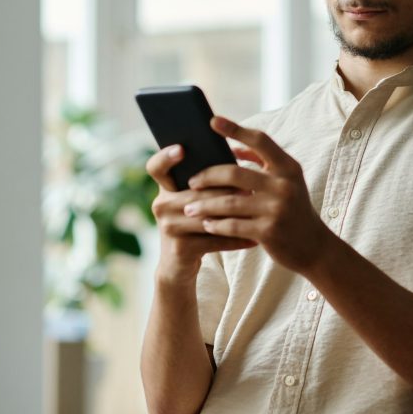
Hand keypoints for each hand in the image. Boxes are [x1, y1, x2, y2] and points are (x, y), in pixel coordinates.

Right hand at [146, 143, 258, 284]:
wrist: (179, 264)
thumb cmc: (196, 223)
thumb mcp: (197, 201)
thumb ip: (209, 180)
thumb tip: (240, 152)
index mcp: (166, 188)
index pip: (156, 167)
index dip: (165, 157)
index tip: (182, 149)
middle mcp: (162, 204)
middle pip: (196, 193)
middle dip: (224, 192)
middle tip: (250, 189)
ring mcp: (168, 227)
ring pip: (206, 216)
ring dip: (233, 215)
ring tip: (256, 211)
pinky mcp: (180, 248)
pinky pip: (213, 240)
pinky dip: (235, 240)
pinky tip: (254, 239)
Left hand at [181, 116, 329, 274]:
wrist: (314, 246)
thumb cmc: (294, 210)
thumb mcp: (288, 182)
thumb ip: (264, 163)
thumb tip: (233, 148)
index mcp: (289, 168)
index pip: (260, 141)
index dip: (236, 129)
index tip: (213, 121)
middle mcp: (284, 186)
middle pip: (235, 174)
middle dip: (208, 177)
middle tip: (191, 182)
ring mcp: (277, 209)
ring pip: (229, 203)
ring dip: (205, 205)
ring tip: (189, 208)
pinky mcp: (268, 232)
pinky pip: (232, 226)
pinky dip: (216, 225)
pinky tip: (206, 225)